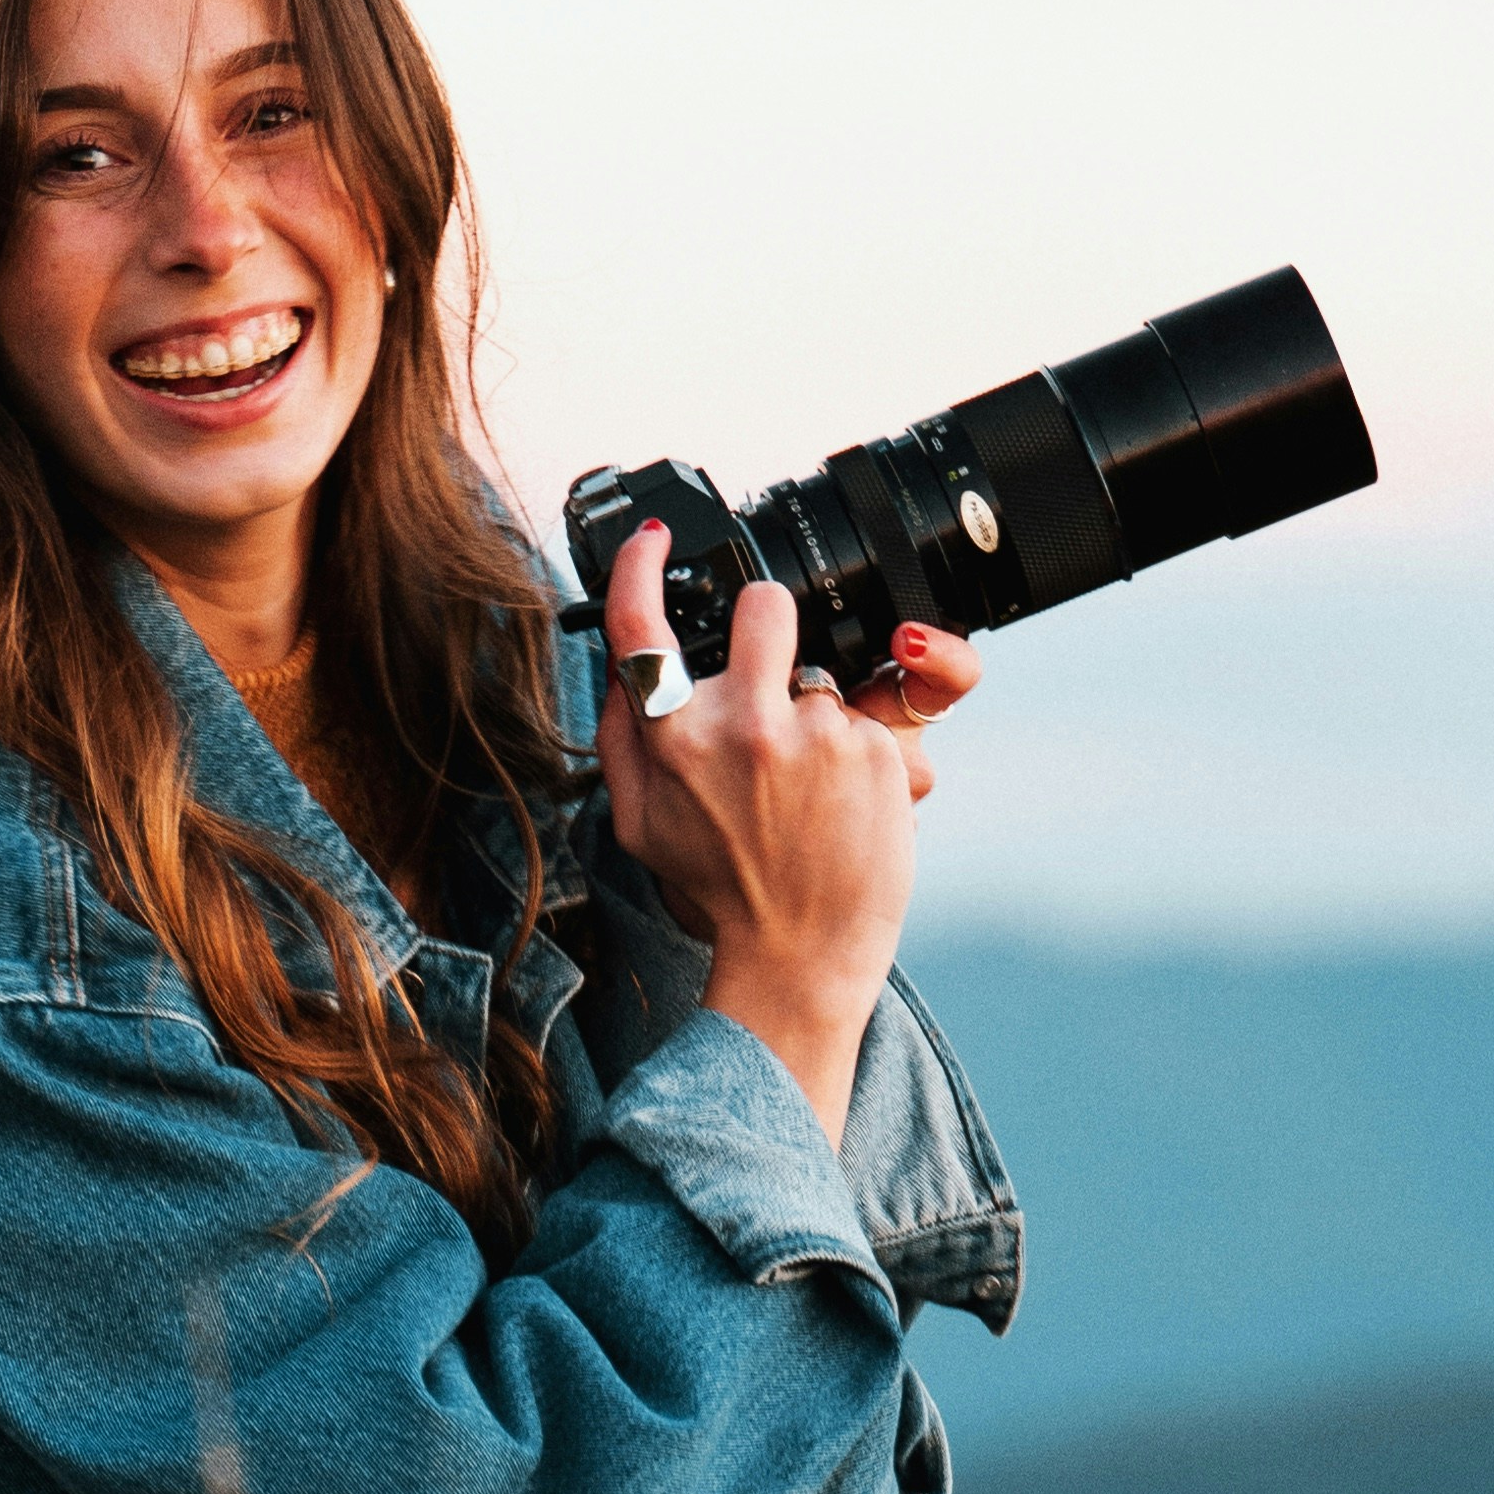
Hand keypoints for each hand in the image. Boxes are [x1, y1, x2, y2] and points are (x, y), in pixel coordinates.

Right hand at [595, 525, 974, 1145]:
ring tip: (808, 784)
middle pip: (764, 607)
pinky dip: (859, 751)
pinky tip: (842, 802)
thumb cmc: (719, 890)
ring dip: (818, 713)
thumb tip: (620, 672)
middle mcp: (741, 726)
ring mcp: (814, 735)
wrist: (800, 954)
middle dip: (770, 623)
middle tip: (774, 672)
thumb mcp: (639, 822)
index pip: (642, 628)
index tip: (653, 539)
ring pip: (823, 674)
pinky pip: (866, 717)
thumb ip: (621, 740)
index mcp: (671, 741)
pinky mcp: (873, 751)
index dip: (640, 567)